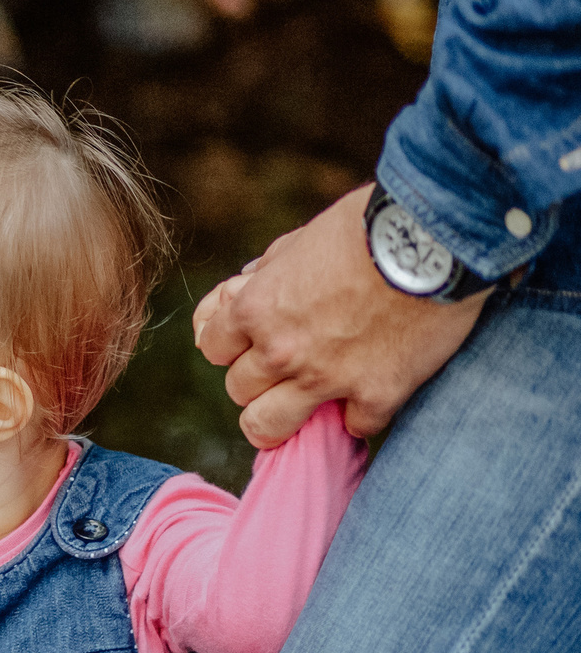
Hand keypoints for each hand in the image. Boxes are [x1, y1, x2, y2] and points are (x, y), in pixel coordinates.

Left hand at [195, 184, 488, 446]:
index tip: (251, 344)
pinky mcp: (376, 395)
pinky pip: (351, 427)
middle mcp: (281, 351)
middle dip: (259, 379)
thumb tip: (247, 286)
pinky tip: (372, 396)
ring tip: (305, 407)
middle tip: (288, 368)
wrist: (440, 235)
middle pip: (239, 391)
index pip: (213, 348)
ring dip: (283, 418)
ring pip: (269, 427)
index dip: (232, 345)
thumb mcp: (303, 238)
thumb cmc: (370, 224)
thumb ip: (271, 271)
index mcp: (257, 309)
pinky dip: (360, 415)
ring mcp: (326, 379)